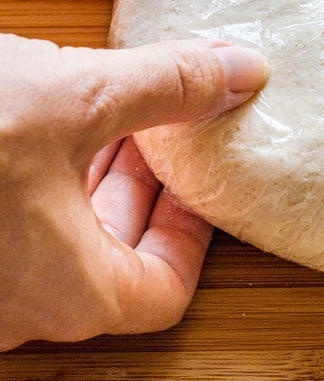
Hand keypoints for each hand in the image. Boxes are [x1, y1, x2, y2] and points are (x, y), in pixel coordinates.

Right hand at [0, 34, 268, 350]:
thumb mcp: (76, 97)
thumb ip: (169, 86)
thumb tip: (244, 71)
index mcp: (73, 295)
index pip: (166, 291)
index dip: (195, 232)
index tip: (205, 181)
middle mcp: (21, 309)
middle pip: (113, 263)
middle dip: (145, 191)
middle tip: (166, 136)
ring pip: (58, 246)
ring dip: (91, 184)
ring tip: (112, 118)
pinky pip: (15, 233)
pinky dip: (44, 187)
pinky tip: (49, 124)